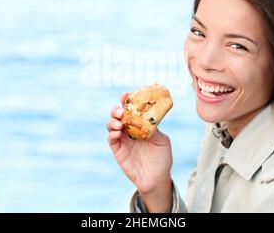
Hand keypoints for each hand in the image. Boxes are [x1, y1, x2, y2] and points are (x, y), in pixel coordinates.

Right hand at [107, 93, 172, 211]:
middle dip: (117, 109)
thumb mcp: (162, 141)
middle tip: (121, 111)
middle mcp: (129, 130)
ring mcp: (123, 140)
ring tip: (119, 123)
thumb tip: (147, 117)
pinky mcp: (118, 150)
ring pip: (111, 125)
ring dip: (113, 121)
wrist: (157, 178)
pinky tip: (118, 133)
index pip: (132, 110)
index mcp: (140, 125)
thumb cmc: (162, 159)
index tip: (127, 95)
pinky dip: (112, 134)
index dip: (128, 101)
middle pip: (118, 115)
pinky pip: (111, 139)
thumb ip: (154, 129)